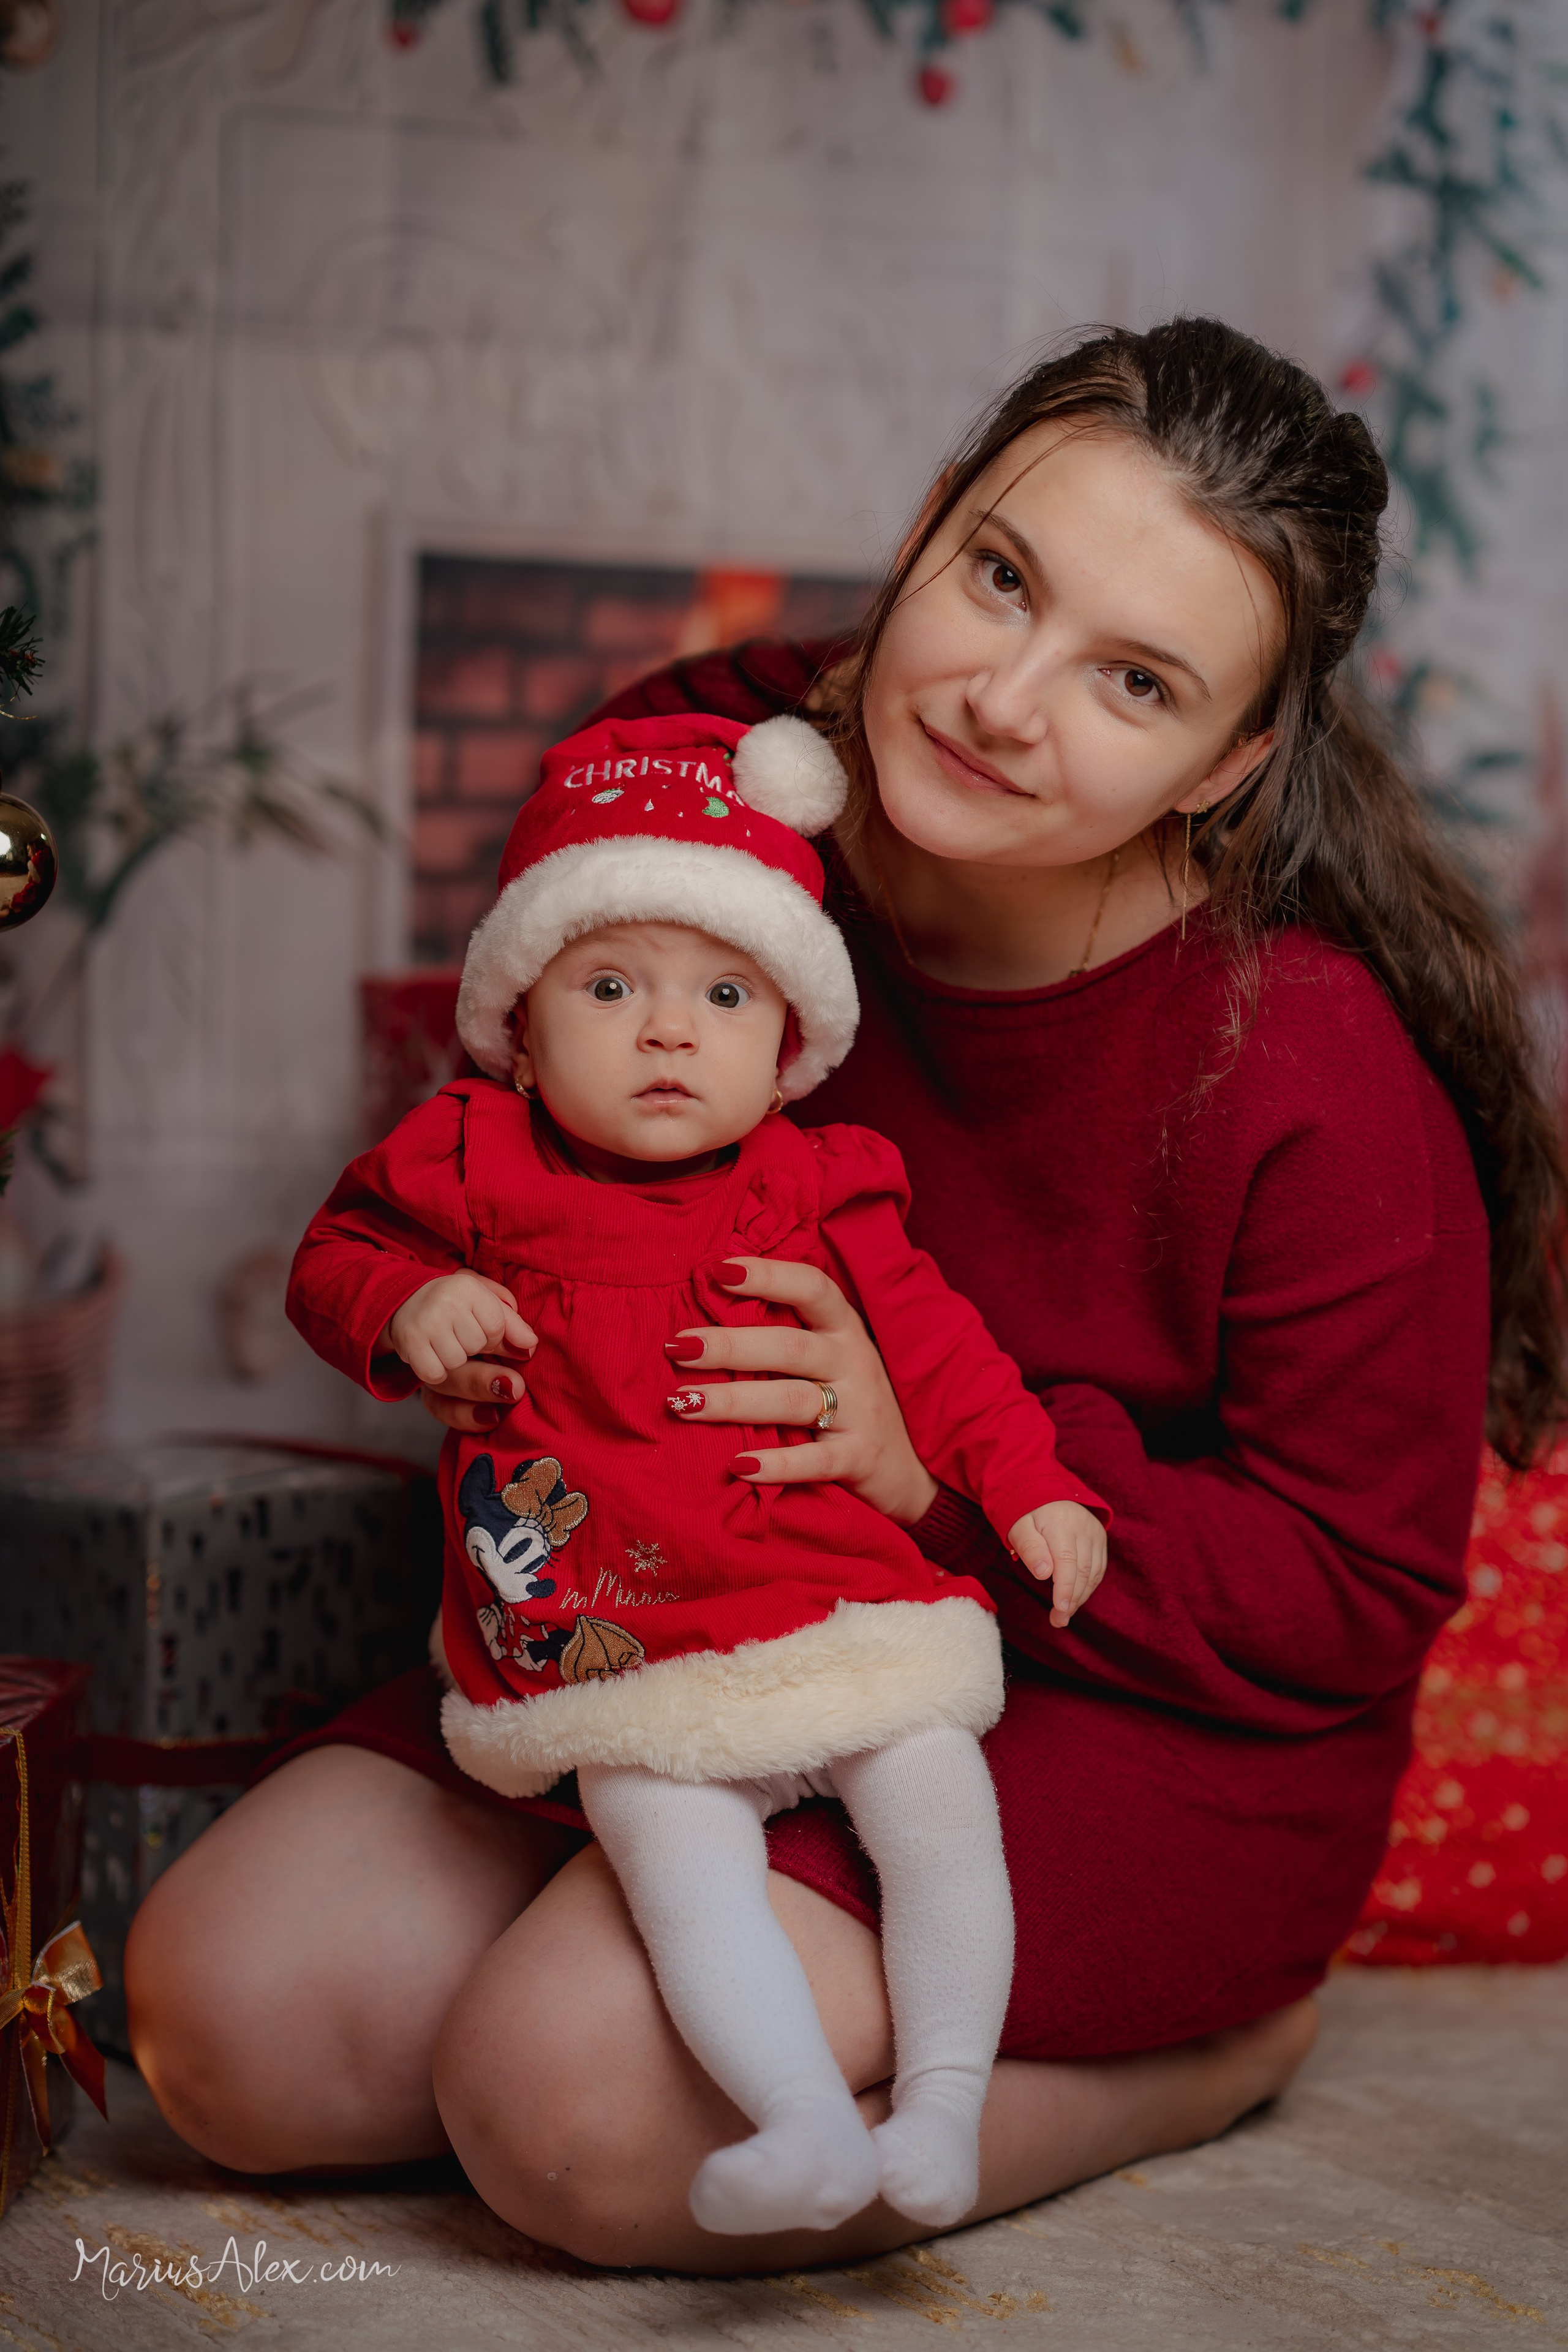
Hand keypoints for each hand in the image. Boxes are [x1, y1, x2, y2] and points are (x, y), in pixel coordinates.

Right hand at [384, 1273, 536, 1390]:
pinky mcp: (408, 1344)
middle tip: (459, 1335)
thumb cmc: (454, 1303)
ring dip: (454, 1361)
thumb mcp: (485, 1302)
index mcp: (468, 1287)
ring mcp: (424, 1323)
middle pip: (478, 1346)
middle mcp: (445, 1301)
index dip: (493, 1337)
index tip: (481, 1329)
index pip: (497, 1328)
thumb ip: (512, 1323)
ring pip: (457, 1364)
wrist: (405, 1300)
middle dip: (473, 1347)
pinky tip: (433, 1355)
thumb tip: (530, 1345)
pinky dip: (436, 1372)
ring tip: (445, 1344)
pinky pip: (436, 1376)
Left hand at [664, 1257, 939, 1525]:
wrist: (910, 1470)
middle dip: (730, 1345)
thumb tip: (709, 1304)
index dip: (768, 1275)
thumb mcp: (832, 1357)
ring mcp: (861, 1411)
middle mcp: (854, 1363)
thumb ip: (786, 1333)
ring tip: (683, 1403)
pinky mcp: (859, 1458)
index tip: (718, 1269)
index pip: (811, 1288)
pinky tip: (737, 1466)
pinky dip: (776, 1465)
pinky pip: (814, 1461)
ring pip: (793, 1401)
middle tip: (677, 1347)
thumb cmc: (851, 1401)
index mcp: (844, 1330)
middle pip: (789, 1346)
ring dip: (734, 1401)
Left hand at [1007, 1501, 1107, 1628]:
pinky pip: (1098, 1568)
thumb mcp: (1018, 1526)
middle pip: (1082, 1571)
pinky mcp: (1100, 1538)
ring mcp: (1095, 1533)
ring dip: (1081, 1596)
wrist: (1045, 1488)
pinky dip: (1088, 1586)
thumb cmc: (1027, 1511)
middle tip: (1058, 1620)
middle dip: (1072, 1599)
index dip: (1065, 1589)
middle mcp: (1083, 1528)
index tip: (1060, 1610)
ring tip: (1064, 1614)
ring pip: (1093, 1572)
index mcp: (1061, 1524)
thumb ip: (1030, 1548)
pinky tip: (1076, 1597)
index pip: (1067, 1562)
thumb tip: (1044, 1574)